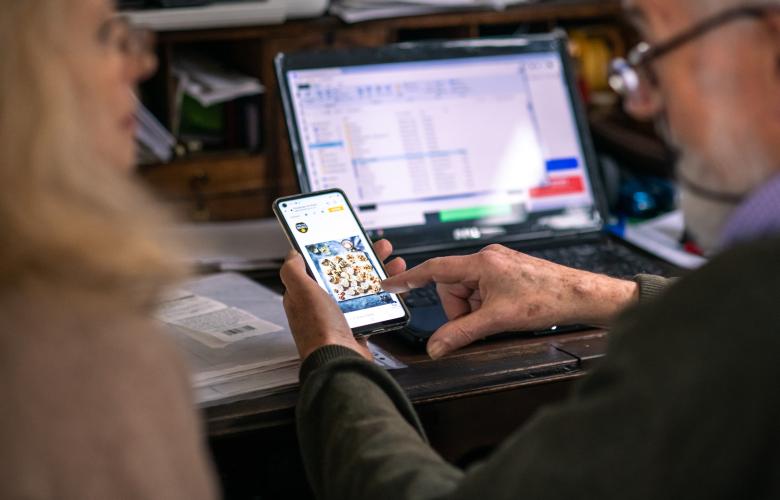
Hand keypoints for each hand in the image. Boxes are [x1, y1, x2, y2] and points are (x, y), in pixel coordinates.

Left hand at [280, 239, 406, 360]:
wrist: (341, 361)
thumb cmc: (320, 330)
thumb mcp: (302, 292)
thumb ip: (293, 270)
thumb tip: (292, 253)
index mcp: (305, 296)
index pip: (320, 266)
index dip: (335, 251)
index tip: (349, 240)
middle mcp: (322, 306)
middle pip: (345, 274)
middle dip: (364, 258)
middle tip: (379, 247)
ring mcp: (341, 317)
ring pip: (362, 288)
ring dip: (379, 273)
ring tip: (393, 262)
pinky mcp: (358, 328)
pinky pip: (374, 306)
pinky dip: (386, 295)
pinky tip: (395, 287)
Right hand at [382, 244, 636, 358]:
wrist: (579, 295)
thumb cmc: (546, 298)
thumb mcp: (497, 320)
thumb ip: (461, 333)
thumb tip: (436, 347)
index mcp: (481, 262)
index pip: (434, 269)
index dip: (408, 277)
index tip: (389, 282)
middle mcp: (487, 258)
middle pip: (452, 287)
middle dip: (460, 309)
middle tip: (481, 322)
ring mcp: (497, 264)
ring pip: (467, 292)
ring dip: (475, 310)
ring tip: (499, 316)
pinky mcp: (506, 272)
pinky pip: (482, 291)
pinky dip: (485, 306)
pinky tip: (504, 311)